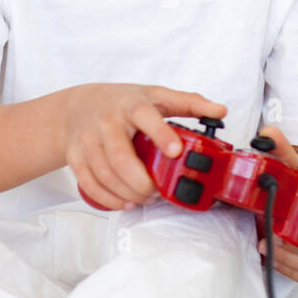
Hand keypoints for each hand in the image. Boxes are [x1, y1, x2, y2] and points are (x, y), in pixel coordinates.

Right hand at [62, 84, 226, 211]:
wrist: (77, 106)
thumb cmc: (121, 102)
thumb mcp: (155, 95)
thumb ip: (188, 103)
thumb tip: (221, 111)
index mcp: (131, 105)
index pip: (145, 116)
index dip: (160, 134)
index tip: (175, 151)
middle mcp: (107, 121)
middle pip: (120, 158)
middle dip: (142, 182)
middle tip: (158, 192)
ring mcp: (88, 140)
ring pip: (105, 175)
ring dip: (128, 193)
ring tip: (145, 197)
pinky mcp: (76, 157)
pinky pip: (90, 184)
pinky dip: (109, 198)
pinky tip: (125, 202)